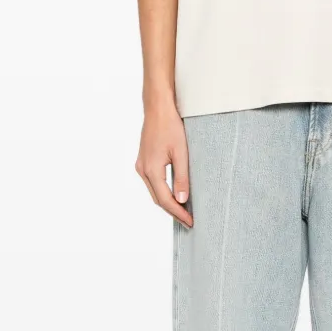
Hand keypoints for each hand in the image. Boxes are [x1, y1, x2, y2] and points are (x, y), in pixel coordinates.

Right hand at [135, 95, 191, 227]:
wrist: (157, 108)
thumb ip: (182, 177)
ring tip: (183, 211)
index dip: (178, 213)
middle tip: (188, 221)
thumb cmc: (170, 126)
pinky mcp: (143, 161)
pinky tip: (173, 194)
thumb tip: (182, 200)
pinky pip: (153, 183)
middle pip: (158, 199)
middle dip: (173, 211)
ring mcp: (141, 166)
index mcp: (151, 170)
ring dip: (168, 203)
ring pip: (154, 192)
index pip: (165, 200)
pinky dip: (163, 192)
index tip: (190, 222)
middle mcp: (142, 170)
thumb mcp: (181, 153)